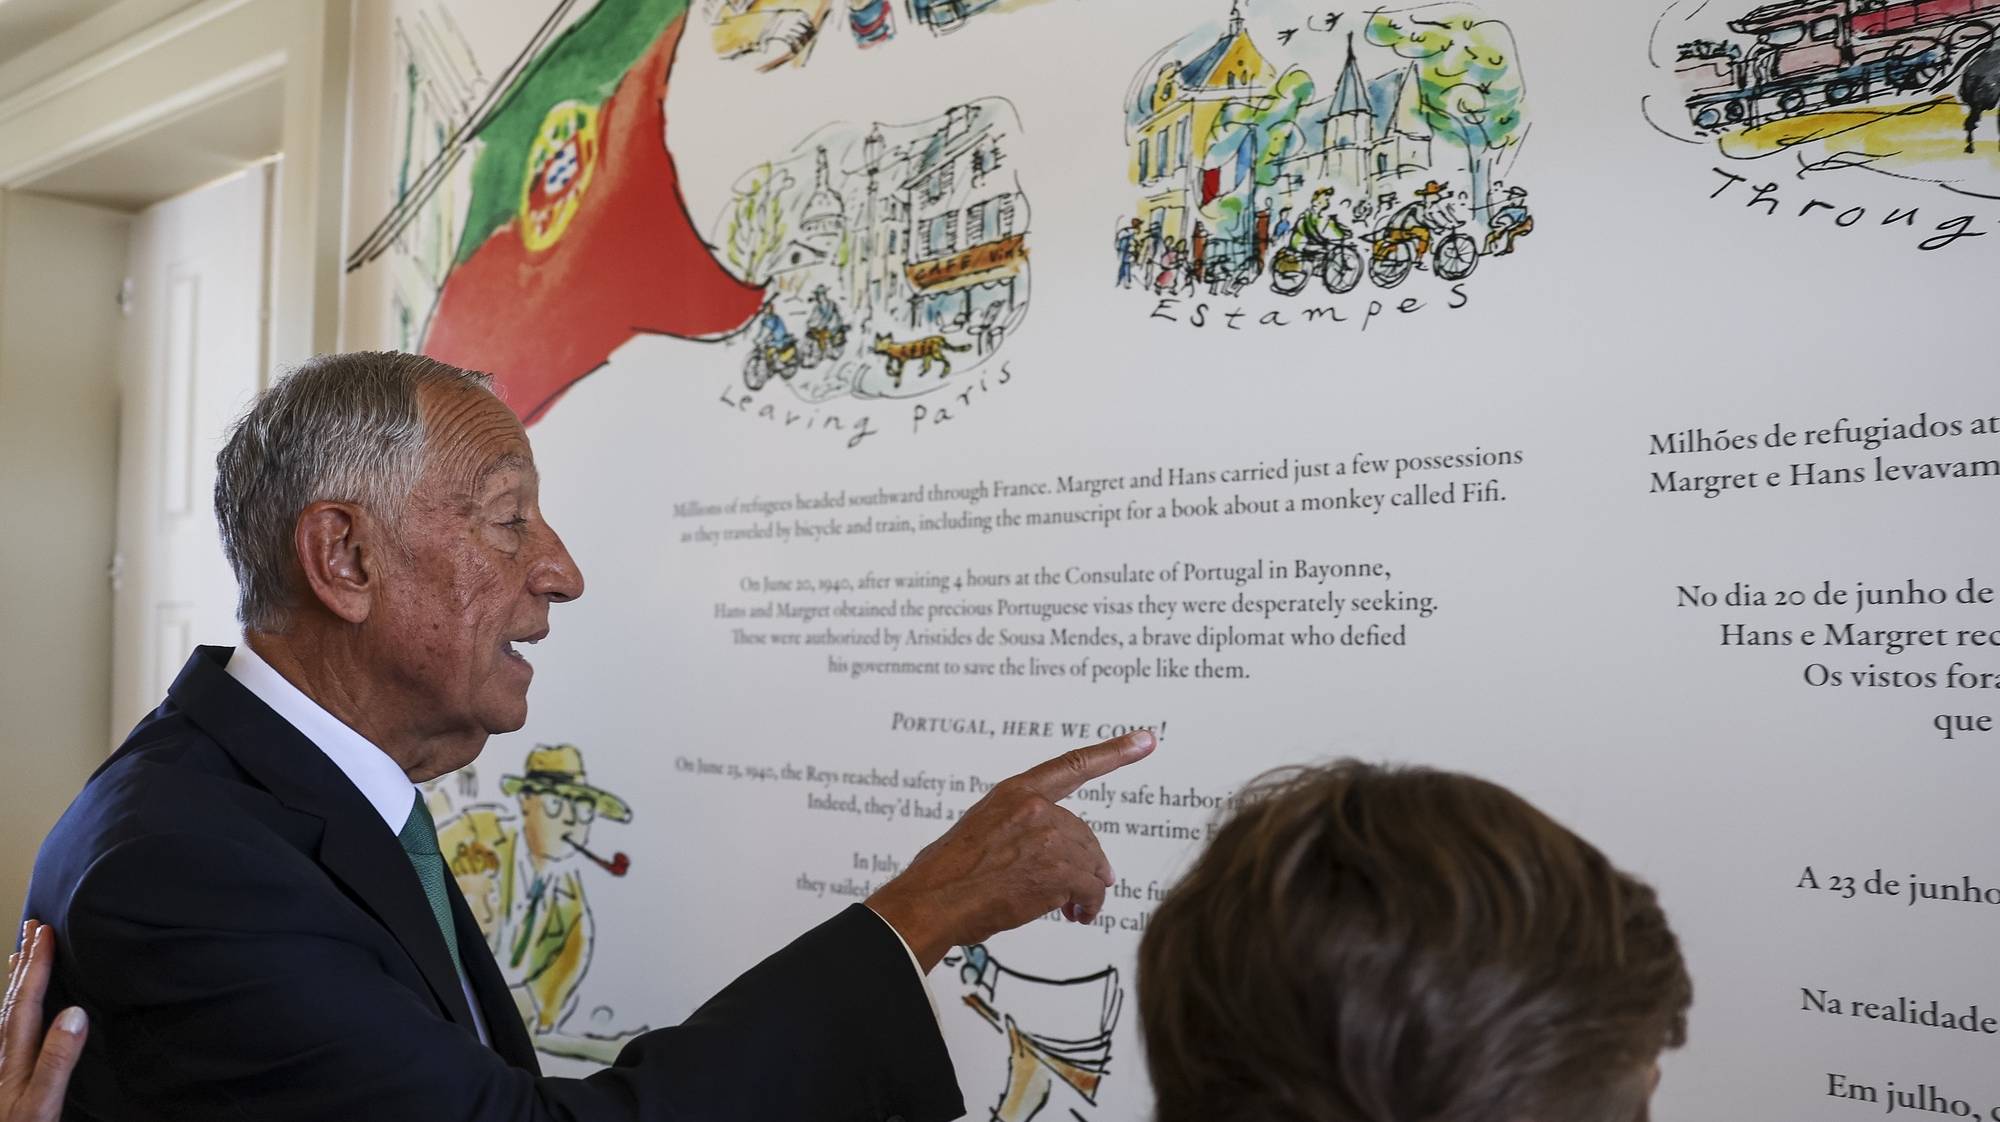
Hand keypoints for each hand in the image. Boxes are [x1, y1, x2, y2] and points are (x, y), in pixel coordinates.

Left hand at [1, 921, 85, 1121]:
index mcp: (14, 1054)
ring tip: (22, 956)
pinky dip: (12, 1006)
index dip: (39, 964)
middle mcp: (2, 1053)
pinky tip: (14, 1008)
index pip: (28, 999)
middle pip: (14, 998)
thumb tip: (75, 1013)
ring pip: (6, 1009)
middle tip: (33, 928)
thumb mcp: (41, 1103)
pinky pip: (5, 1026)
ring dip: (17, 979)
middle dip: (26, 961)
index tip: (46, 933)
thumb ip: (57, 1060)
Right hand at [867, 730, 1155, 969]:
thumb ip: (1022, 830)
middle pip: (1084, 834)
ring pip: (1090, 864)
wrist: (932, 902)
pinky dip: (1088, 905)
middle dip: (1088, 863)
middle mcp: (1035, 808)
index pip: (1073, 765)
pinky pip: (1090, 889)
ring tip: (1076, 909)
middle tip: (1085, 889)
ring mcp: (1047, 838)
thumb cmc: (947, 874)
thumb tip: (1054, 855)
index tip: (1145, 740)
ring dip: (1087, 889)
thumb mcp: (982, 831)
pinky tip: (1077, 915)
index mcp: (1015, 793)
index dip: (1114, 752)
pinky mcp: (1057, 870)